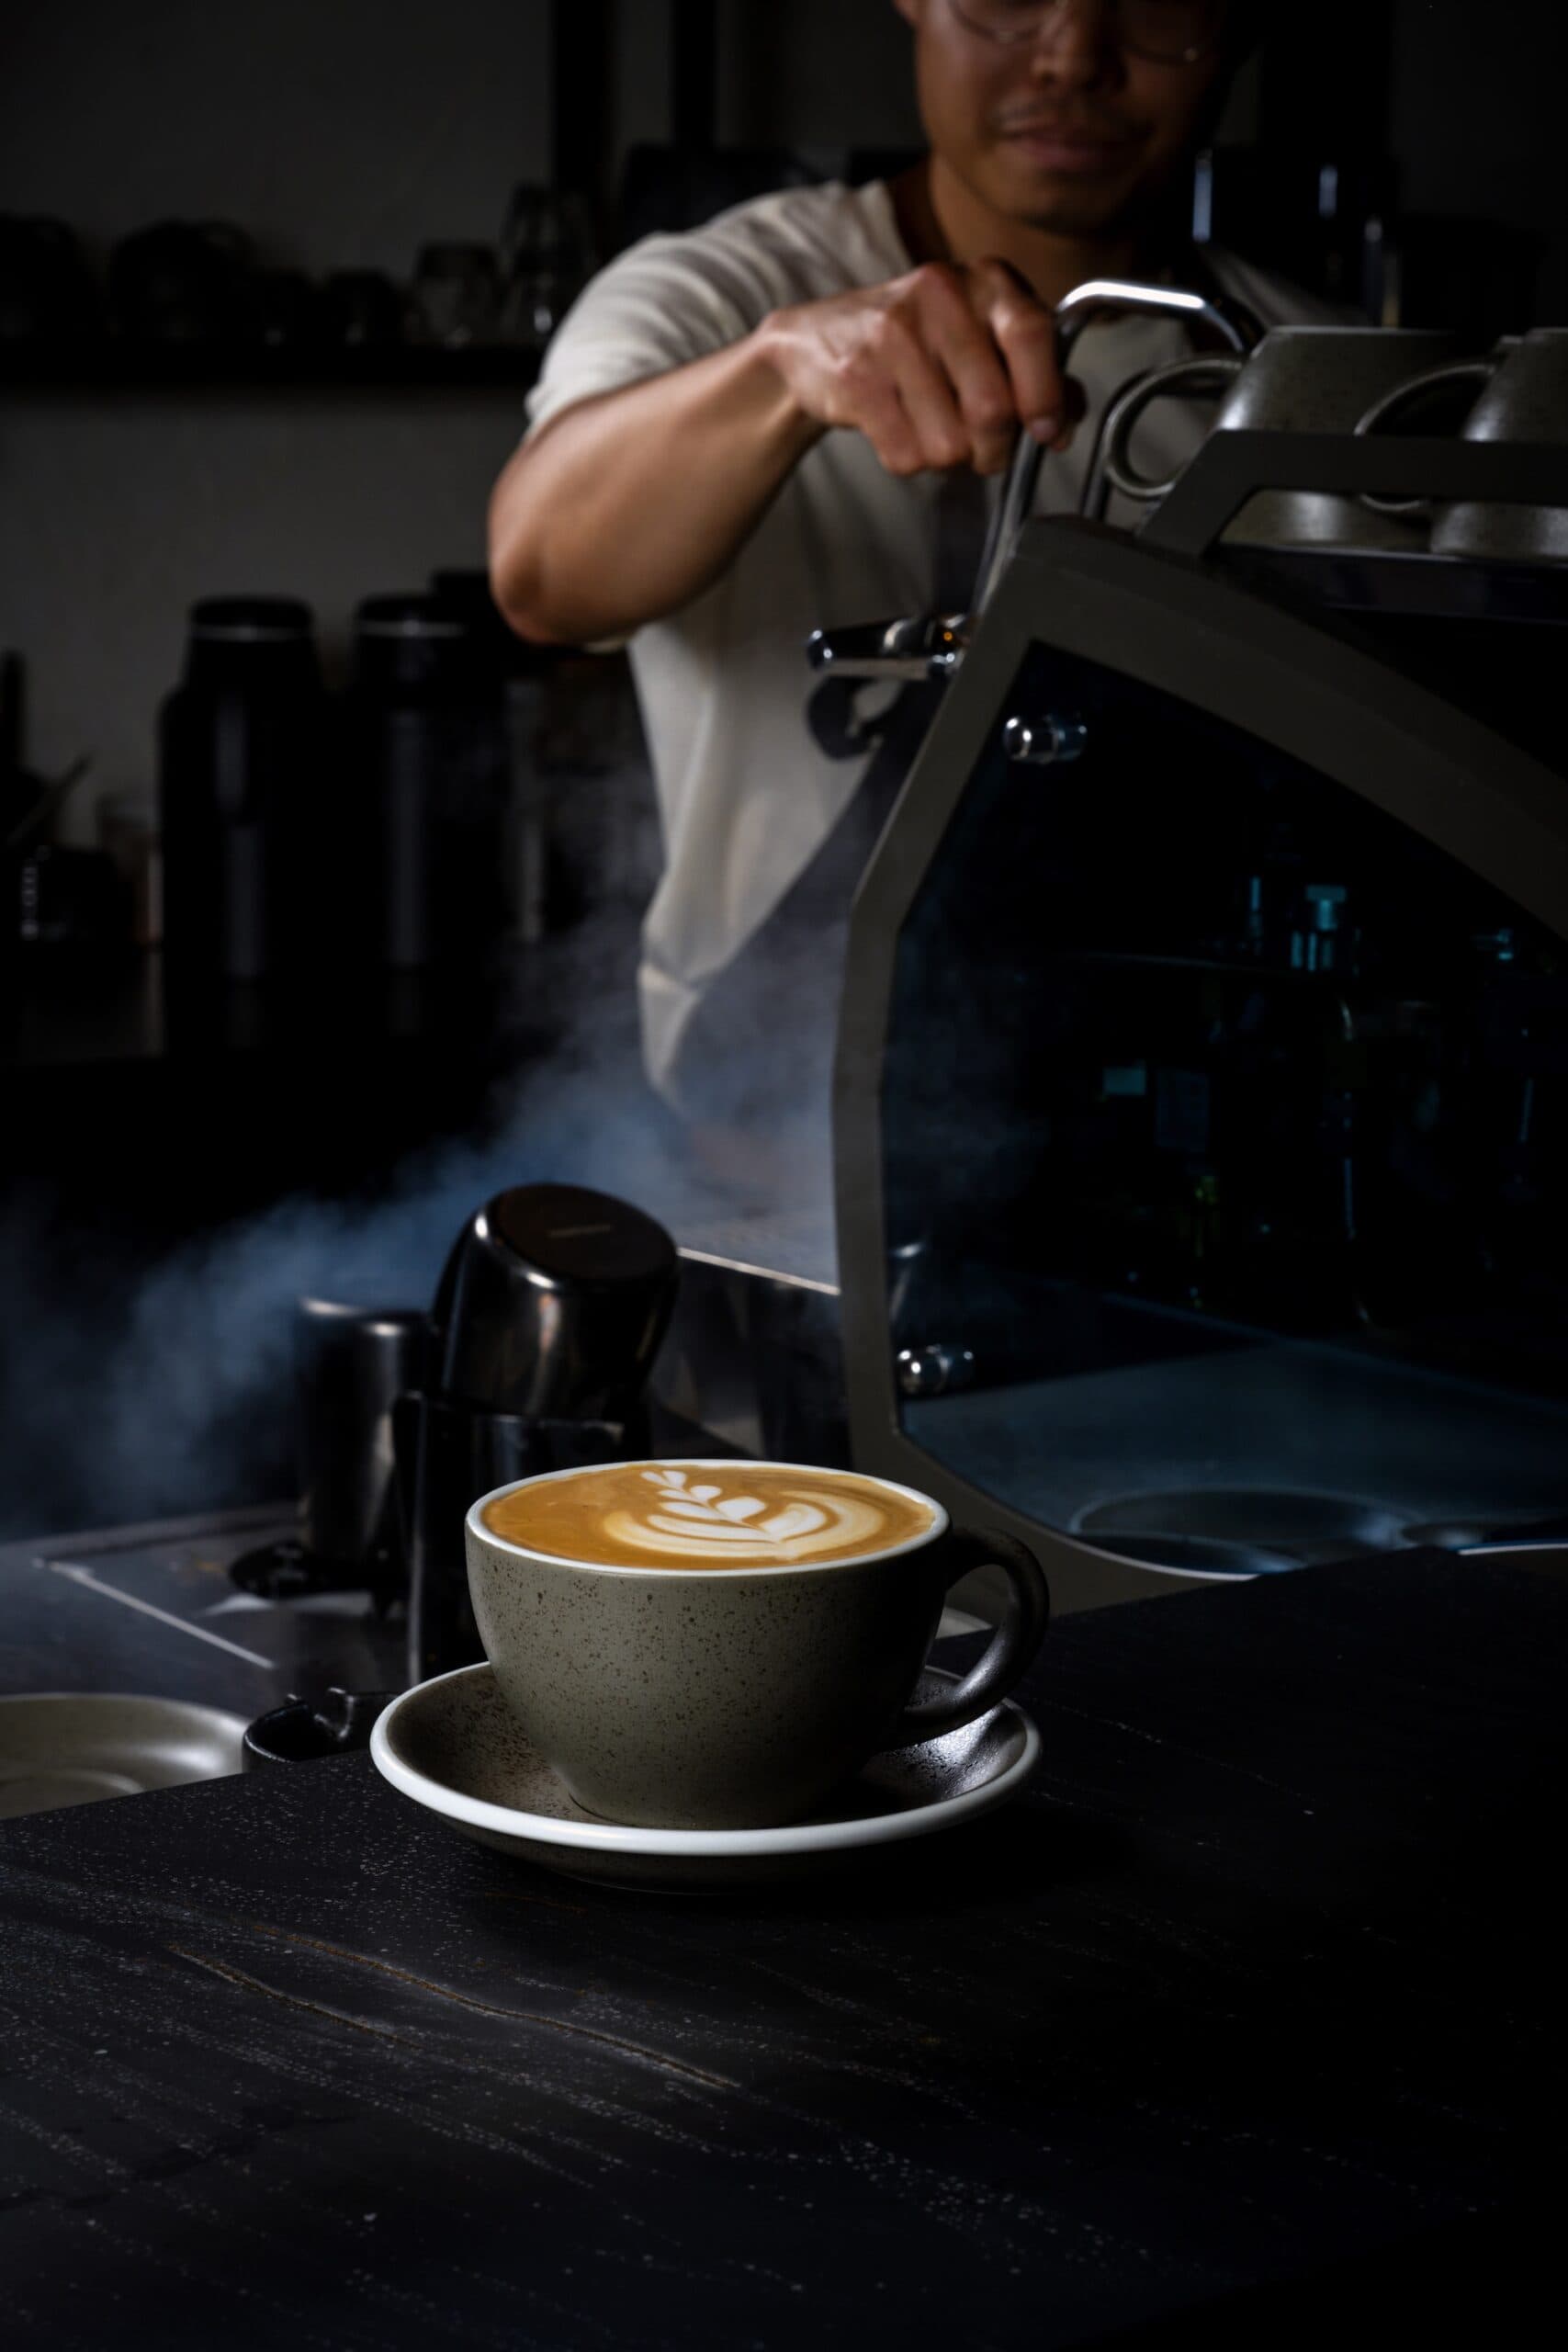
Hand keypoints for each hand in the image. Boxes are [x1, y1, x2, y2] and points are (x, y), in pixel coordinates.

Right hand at [756, 258, 1079, 480]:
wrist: (815, 341)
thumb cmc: (916, 343)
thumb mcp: (980, 334)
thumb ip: (1033, 368)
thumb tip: (1067, 420)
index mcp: (984, 280)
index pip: (1032, 334)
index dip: (1046, 396)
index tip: (1047, 433)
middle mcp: (940, 294)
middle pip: (993, 409)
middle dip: (995, 450)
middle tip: (986, 453)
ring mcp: (893, 334)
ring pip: (950, 444)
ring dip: (950, 460)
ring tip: (935, 434)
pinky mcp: (856, 377)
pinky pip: (906, 456)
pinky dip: (910, 463)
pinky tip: (900, 433)